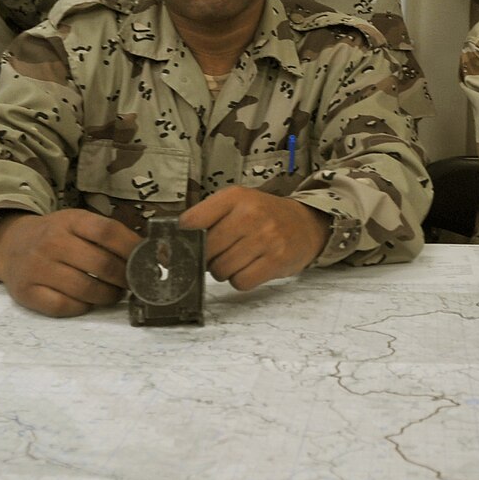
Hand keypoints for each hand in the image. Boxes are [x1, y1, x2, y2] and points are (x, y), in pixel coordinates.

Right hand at [0, 208, 140, 316]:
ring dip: (107, 295)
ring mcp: (37, 268)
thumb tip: (145, 253)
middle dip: (124, 278)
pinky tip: (88, 301)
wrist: (10, 245)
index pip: (107, 232)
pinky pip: (64, 307)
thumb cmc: (55, 236)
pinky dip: (82, 307)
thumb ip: (106, 234)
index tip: (146, 259)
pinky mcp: (27, 292)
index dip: (132, 248)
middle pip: (101, 264)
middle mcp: (52, 242)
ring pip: (85, 289)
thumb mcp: (76, 223)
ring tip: (113, 293)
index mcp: (69, 221)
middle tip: (131, 283)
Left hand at [179, 186, 329, 290]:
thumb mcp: (237, 203)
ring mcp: (265, 238)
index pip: (192, 221)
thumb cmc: (265, 215)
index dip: (184, 238)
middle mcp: (250, 214)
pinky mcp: (276, 261)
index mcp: (235, 197)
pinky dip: (240, 280)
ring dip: (224, 270)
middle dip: (207, 258)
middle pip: (206, 251)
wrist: (305, 224)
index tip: (184, 244)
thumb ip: (207, 217)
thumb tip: (172, 248)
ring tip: (237, 259)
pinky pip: (240, 282)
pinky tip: (249, 268)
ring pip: (221, 270)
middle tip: (220, 252)